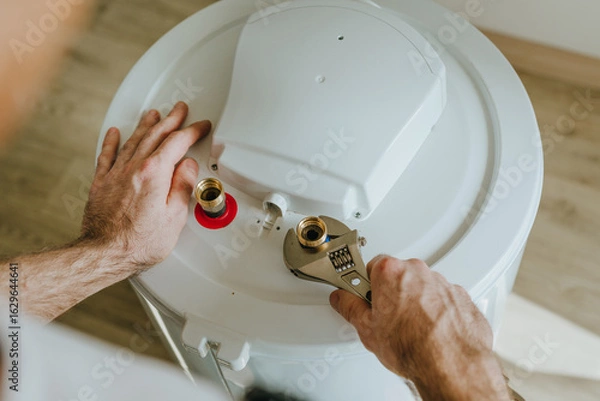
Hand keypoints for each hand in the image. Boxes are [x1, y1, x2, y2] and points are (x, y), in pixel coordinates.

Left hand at [81, 101, 210, 269]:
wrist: (104, 253)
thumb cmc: (139, 242)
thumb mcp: (175, 217)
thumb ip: (182, 187)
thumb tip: (187, 166)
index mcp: (154, 174)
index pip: (177, 143)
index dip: (191, 132)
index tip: (200, 127)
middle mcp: (133, 168)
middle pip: (155, 136)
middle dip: (171, 120)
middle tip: (180, 110)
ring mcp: (116, 175)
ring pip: (133, 141)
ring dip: (146, 126)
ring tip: (154, 115)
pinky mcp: (102, 184)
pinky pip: (107, 155)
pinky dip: (112, 142)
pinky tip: (115, 133)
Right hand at [329, 256, 509, 400]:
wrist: (452, 365)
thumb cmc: (414, 346)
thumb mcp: (366, 329)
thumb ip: (350, 306)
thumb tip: (342, 299)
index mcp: (391, 272)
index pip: (371, 266)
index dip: (365, 284)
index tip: (364, 296)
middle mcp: (418, 271)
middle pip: (397, 274)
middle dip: (391, 292)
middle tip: (386, 317)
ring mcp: (441, 283)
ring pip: (421, 286)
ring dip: (415, 301)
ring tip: (410, 328)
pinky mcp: (460, 296)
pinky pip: (443, 298)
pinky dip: (437, 310)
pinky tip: (430, 330)